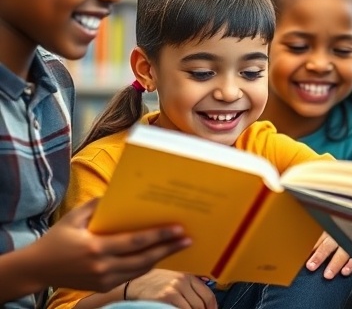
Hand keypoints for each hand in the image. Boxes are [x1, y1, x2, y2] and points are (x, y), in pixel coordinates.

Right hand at [27, 199, 190, 291]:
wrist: (37, 269)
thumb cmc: (57, 238)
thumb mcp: (75, 217)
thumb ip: (98, 205)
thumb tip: (122, 192)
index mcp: (96, 247)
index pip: (135, 242)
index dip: (159, 236)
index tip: (179, 230)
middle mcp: (102, 267)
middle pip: (144, 259)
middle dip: (169, 248)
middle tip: (188, 239)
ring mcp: (103, 280)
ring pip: (140, 269)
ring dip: (162, 258)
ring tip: (179, 246)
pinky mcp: (104, 287)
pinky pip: (131, 276)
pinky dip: (147, 265)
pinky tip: (159, 255)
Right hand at [126, 269, 215, 308]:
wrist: (131, 285)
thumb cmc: (152, 284)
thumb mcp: (173, 281)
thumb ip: (188, 289)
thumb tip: (204, 304)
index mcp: (187, 276)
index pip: (208, 294)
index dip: (212, 307)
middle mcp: (182, 281)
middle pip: (201, 304)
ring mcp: (174, 289)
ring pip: (193, 308)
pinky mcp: (165, 297)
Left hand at [305, 232, 351, 278]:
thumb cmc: (350, 231)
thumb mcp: (338, 231)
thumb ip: (326, 240)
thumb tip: (311, 253)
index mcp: (335, 228)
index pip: (321, 239)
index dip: (313, 249)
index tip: (305, 262)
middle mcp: (343, 233)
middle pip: (330, 244)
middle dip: (320, 255)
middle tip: (311, 266)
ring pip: (343, 251)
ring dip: (335, 263)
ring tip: (327, 275)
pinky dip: (351, 264)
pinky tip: (345, 272)